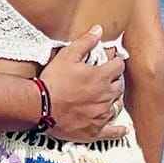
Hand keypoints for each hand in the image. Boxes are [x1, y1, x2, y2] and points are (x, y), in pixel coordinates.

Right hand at [40, 27, 128, 141]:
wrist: (41, 107)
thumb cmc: (54, 81)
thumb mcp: (67, 56)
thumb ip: (85, 42)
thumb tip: (99, 30)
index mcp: (102, 77)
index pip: (119, 66)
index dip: (115, 62)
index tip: (112, 62)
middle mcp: (106, 96)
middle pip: (120, 86)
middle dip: (115, 80)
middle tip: (107, 78)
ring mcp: (102, 114)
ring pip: (117, 106)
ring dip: (115, 100)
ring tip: (110, 97)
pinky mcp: (95, 130)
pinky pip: (112, 132)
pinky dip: (119, 130)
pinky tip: (122, 129)